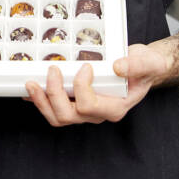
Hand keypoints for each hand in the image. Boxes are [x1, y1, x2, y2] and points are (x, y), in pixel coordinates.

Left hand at [23, 42, 167, 125]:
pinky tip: (30, 90)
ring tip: (31, 84)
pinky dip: (40, 100)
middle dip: (54, 94)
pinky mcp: (77, 103)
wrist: (142, 68)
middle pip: (69, 115)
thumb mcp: (149, 62)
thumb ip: (137, 65)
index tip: (84, 67)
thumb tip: (118, 66)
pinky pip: (55, 109)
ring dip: (42, 102)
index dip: (81, 88)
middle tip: (51, 71)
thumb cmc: (145, 67)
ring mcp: (86, 111)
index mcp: (116, 107)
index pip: (90, 106)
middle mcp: (99, 113)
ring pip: (58, 117)